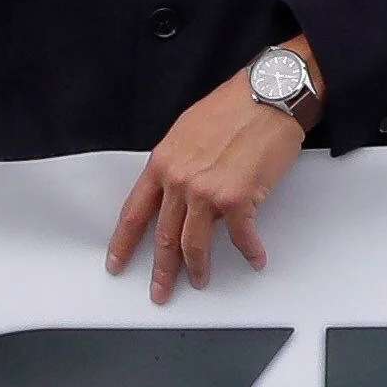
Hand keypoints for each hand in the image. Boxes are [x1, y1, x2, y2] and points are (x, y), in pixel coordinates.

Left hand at [106, 46, 313, 301]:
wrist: (269, 95)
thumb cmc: (235, 106)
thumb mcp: (188, 131)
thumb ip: (179, 164)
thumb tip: (182, 189)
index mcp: (162, 163)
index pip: (134, 213)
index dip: (122, 244)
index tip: (116, 263)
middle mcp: (179, 181)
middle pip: (164, 237)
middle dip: (161, 269)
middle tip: (160, 290)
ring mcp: (207, 192)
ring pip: (194, 244)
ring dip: (198, 268)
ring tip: (201, 280)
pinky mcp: (239, 199)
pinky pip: (241, 236)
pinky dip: (249, 250)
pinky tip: (254, 258)